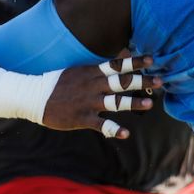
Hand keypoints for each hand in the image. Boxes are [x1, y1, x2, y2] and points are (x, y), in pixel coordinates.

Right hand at [42, 55, 163, 137]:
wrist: (33, 97)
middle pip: (122, 82)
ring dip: (133, 102)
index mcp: (92, 73)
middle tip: (160, 80)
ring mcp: (88, 102)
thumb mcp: (77, 71)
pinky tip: (125, 133)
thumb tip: (115, 63)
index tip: (152, 59)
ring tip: (150, 103)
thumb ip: (96, 70)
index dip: (135, 62)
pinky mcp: (82, 118)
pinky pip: (101, 124)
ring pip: (115, 102)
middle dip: (142, 80)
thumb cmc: (57, 83)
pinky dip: (113, 129)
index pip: (117, 65)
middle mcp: (92, 86)